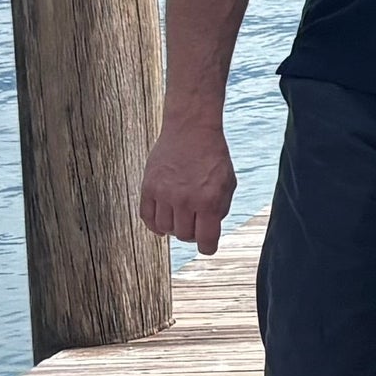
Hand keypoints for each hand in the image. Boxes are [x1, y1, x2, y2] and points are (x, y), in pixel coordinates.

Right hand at [138, 111, 237, 254]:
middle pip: (184, 236)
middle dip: (192, 233)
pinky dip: (155, 224)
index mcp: (209, 200)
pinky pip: (147, 218)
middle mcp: (185, 199)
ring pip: (165, 229)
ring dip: (174, 227)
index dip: (207, 247)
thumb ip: (220, 209)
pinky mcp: (148, 187)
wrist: (191, 129)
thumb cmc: (213, 156)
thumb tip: (208, 233)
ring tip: (181, 215)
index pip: (205, 240)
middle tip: (195, 222)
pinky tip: (163, 219)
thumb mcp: (228, 182)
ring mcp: (164, 193)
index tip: (207, 246)